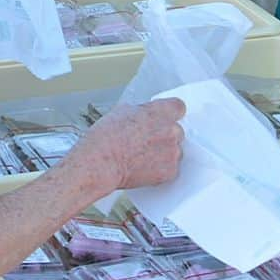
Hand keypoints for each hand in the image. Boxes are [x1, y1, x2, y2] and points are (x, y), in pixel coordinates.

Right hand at [70, 99, 185, 190]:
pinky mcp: (170, 171)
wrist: (101, 162)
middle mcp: (171, 130)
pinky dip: (161, 169)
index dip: (169, 114)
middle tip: (147, 141)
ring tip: (143, 156)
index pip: (179, 107)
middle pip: (177, 130)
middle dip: (165, 135)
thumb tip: (144, 115)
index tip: (164, 119)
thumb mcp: (122, 110)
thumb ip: (142, 111)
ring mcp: (172, 152)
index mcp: (161, 112)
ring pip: (175, 151)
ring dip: (164, 153)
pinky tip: (145, 168)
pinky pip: (171, 169)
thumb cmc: (107, 137)